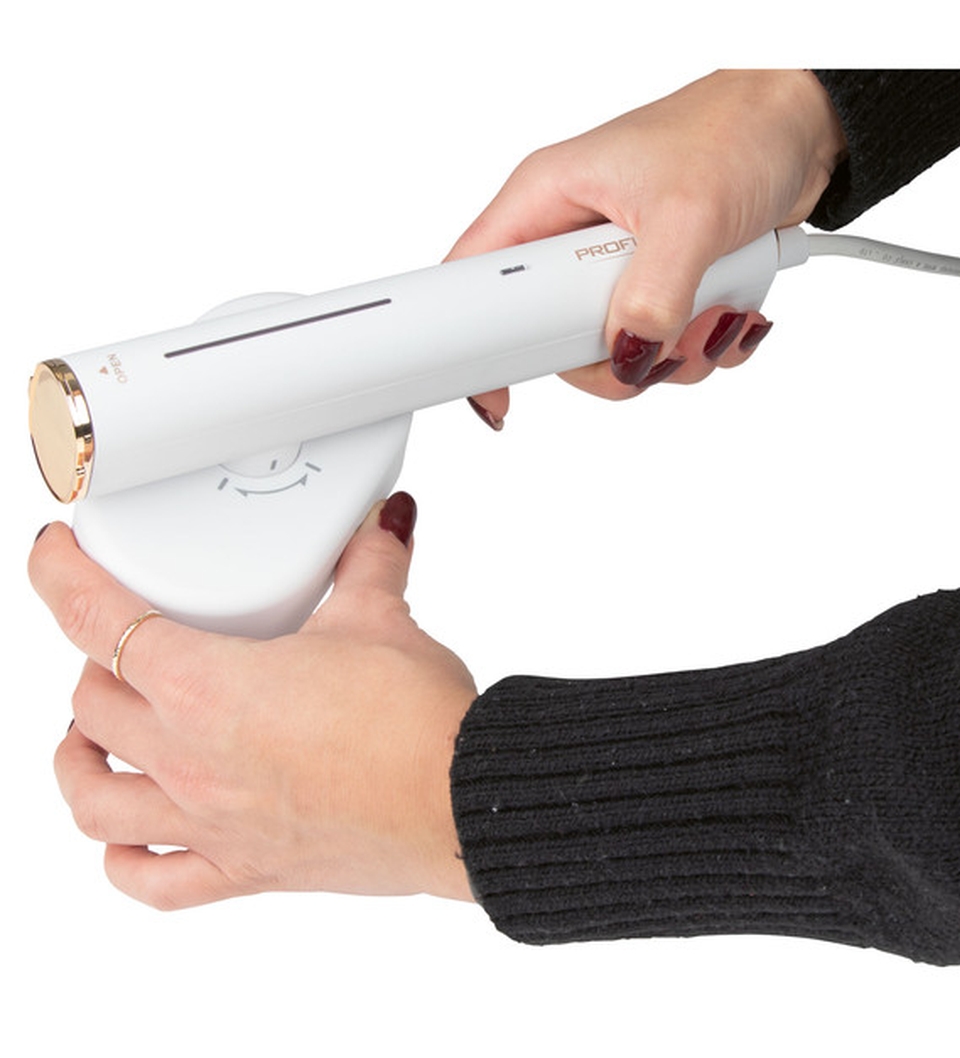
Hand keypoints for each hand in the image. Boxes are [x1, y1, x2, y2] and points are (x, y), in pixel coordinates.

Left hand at [29, 494, 476, 908]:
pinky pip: (151, 881)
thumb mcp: (380, 618)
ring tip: (90, 735)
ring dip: (77, 760)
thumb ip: (368, 561)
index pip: (97, 621)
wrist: (460, 801)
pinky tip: (130, 836)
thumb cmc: (415, 721)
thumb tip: (382, 523)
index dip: (61, 578)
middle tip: (125, 641)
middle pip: (91, 706)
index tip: (54, 558)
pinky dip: (122, 859)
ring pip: (93, 801)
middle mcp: (191, 759)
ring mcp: (211, 822)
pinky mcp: (245, 869)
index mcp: (208, 686)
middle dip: (95, 663)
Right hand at [450, 69, 846, 424]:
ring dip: (674, 353)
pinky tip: (728, 307)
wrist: (802, 125)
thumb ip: (654, 291)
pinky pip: (663, 346)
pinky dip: (703, 343)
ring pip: (616, 351)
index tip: (499, 394)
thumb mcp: (690, 211)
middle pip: (553, 336)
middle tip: (653, 342)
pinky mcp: (660, 286)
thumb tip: (629, 352)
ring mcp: (618, 267)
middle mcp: (574, 236)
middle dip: (615, 355)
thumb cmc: (736, 129)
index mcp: (549, 198)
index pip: (478, 278)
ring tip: (712, 308)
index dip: (478, 343)